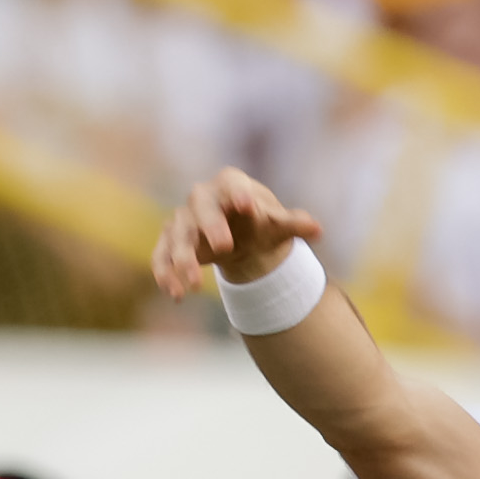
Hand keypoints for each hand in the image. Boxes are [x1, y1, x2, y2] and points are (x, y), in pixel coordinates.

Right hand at [151, 169, 322, 298]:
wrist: (239, 237)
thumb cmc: (260, 225)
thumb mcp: (278, 225)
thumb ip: (294, 224)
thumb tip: (318, 230)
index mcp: (231, 185)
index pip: (232, 184)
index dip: (238, 193)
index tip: (247, 207)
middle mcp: (203, 198)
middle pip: (200, 206)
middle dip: (211, 226)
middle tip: (225, 248)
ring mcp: (184, 220)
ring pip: (178, 235)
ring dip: (183, 259)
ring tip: (194, 287)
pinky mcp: (171, 242)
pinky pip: (162, 255)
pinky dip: (165, 273)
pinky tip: (174, 294)